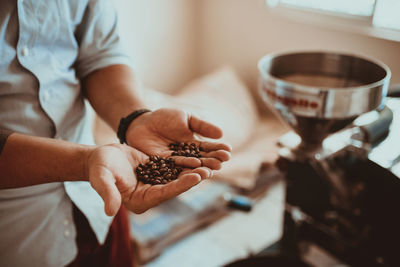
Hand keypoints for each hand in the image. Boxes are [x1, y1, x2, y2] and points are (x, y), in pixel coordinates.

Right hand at [86, 143, 212, 214]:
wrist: (100, 158)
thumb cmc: (98, 168)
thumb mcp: (101, 179)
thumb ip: (107, 193)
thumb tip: (110, 212)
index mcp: (139, 200)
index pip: (164, 194)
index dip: (180, 186)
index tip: (195, 177)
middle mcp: (150, 194)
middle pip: (175, 187)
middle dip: (192, 179)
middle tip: (209, 171)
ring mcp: (154, 183)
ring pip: (177, 178)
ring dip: (192, 171)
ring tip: (209, 164)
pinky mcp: (157, 172)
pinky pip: (173, 168)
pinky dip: (185, 163)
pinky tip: (199, 157)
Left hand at [125, 108, 230, 169]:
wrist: (142, 122)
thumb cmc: (165, 118)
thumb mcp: (186, 118)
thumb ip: (202, 126)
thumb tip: (221, 133)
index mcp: (194, 145)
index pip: (209, 148)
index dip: (218, 150)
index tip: (228, 150)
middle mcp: (187, 156)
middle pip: (202, 160)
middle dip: (213, 160)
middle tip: (223, 162)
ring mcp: (175, 162)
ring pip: (190, 167)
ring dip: (202, 168)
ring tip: (212, 169)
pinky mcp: (162, 167)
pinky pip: (175, 168)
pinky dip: (185, 169)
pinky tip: (194, 169)